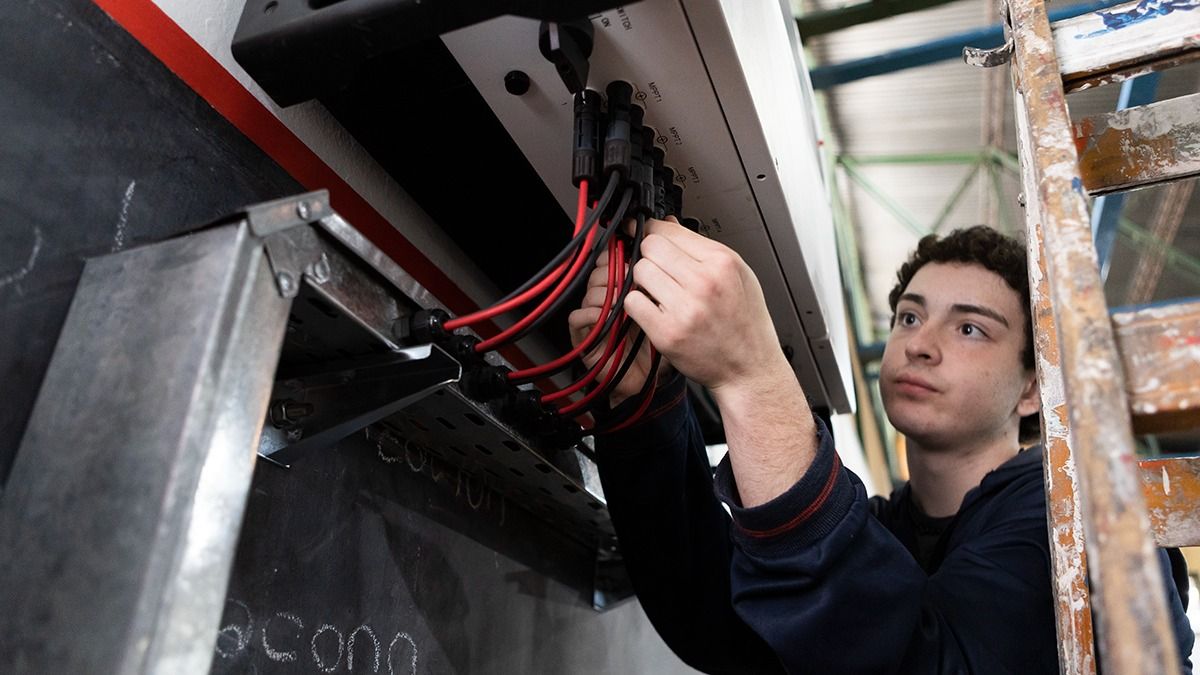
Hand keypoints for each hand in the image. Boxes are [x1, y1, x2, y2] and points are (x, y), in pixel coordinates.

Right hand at [567, 250, 656, 405]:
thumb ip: (659, 282)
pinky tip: (609, 317)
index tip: (636, 259)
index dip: (620, 255)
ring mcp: (592, 314)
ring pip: (589, 291)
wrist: (647, 377)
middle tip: (633, 281)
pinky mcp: (582, 335)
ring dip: (607, 293)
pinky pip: (577, 316)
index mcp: (620, 284)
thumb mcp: (663, 307)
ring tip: (624, 300)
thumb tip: (663, 255)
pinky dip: (592, 314)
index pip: (610, 258)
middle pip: (599, 270)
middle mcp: (604, 296)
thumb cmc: (656, 342)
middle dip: (617, 273)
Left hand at [622, 217, 785, 397]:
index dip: (651, 230)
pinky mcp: (668, 333)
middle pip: (650, 248)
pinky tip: (653, 310)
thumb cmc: (747, 323)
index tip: (642, 232)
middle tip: (659, 271)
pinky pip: (633, 302)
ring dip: (642, 281)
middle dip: (649, 256)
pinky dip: (637, 305)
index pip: (668, 231)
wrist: (750, 368)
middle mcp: (704, 283)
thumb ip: (703, 248)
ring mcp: (685, 309)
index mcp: (722, 263)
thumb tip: (669, 224)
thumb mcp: (739, 275)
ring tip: (659, 292)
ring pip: (639, 272)